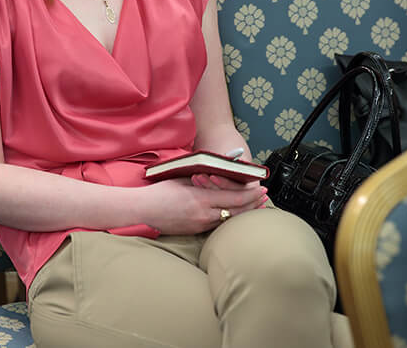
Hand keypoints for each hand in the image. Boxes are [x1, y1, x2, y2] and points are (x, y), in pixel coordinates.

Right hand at [139, 178, 266, 234]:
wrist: (142, 211)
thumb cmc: (160, 191)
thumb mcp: (183, 179)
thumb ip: (203, 178)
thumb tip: (220, 174)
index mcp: (201, 198)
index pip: (234, 197)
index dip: (250, 194)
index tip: (261, 188)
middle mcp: (204, 214)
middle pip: (236, 211)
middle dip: (252, 204)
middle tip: (264, 198)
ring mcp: (200, 225)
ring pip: (229, 220)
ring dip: (243, 212)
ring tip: (255, 206)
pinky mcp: (195, 232)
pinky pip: (217, 225)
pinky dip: (229, 218)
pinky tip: (235, 214)